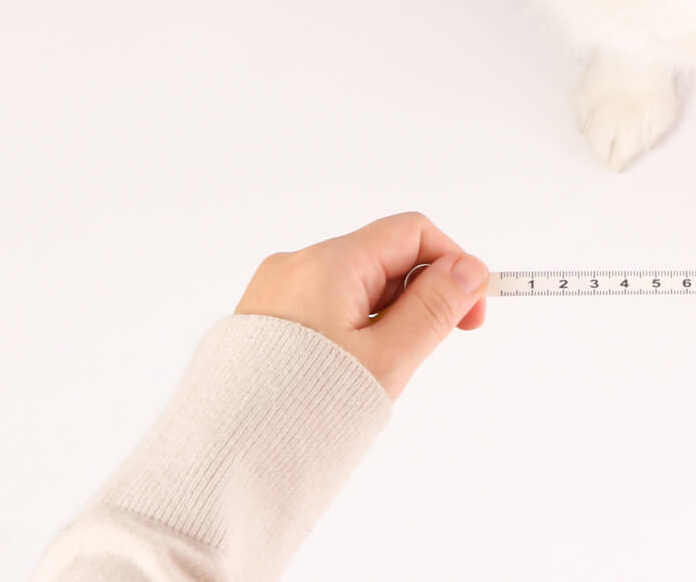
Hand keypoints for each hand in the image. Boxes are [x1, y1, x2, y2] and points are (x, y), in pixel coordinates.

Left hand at [235, 212, 488, 399]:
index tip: (471, 310)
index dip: (452, 263)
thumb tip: (469, 268)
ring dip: (390, 315)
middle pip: (384, 257)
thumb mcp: (389, 358)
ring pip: (357, 285)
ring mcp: (275, 294)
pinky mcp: (264, 323)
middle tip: (439, 343)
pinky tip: (356, 369)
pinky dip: (356, 327)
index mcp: (327, 264)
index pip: (411, 233)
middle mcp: (296, 267)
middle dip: (422, 294)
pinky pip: (326, 307)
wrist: (224, 462)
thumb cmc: (305, 410)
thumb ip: (435, 308)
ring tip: (389, 368)